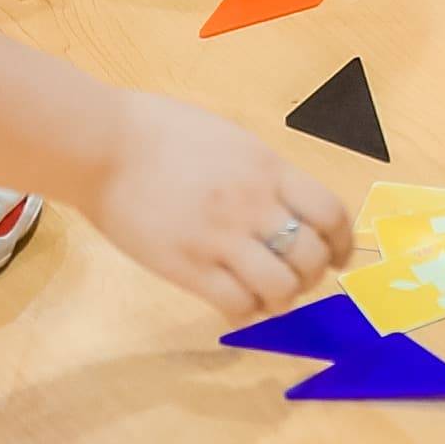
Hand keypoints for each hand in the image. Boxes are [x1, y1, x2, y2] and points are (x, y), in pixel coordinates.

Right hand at [88, 90, 353, 318]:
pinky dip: (247, 312)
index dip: (342, 243)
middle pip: (311, 257)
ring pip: (281, 287)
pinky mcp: (188, 266)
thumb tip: (284, 201)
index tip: (339, 257)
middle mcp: (253, 205)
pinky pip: (238, 304)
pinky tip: (237, 305)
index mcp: (267, 168)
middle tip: (297, 279)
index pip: (330, 213)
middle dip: (313, 275)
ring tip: (267, 295)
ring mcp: (221, 238)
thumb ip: (260, 172)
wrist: (101, 144)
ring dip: (282, 298)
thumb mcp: (228, 138)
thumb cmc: (157, 131)